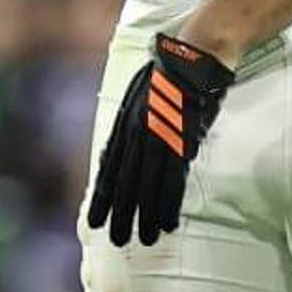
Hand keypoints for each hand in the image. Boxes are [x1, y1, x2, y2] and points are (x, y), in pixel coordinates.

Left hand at [86, 33, 233, 246]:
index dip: (101, 196)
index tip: (94, 221)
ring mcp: (159, 135)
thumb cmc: (174, 69)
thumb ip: (136, 121)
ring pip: (148, 184)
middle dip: (120, 213)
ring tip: (146, 240)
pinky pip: (174, 178)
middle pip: (126, 180)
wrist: (196, 51)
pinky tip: (168, 222)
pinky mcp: (182, 137)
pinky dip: (170, 202)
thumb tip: (132, 148)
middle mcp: (138, 130)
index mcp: (126, 120)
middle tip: (116, 240)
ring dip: (147, 215)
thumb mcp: (143, 93)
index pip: (110, 166)